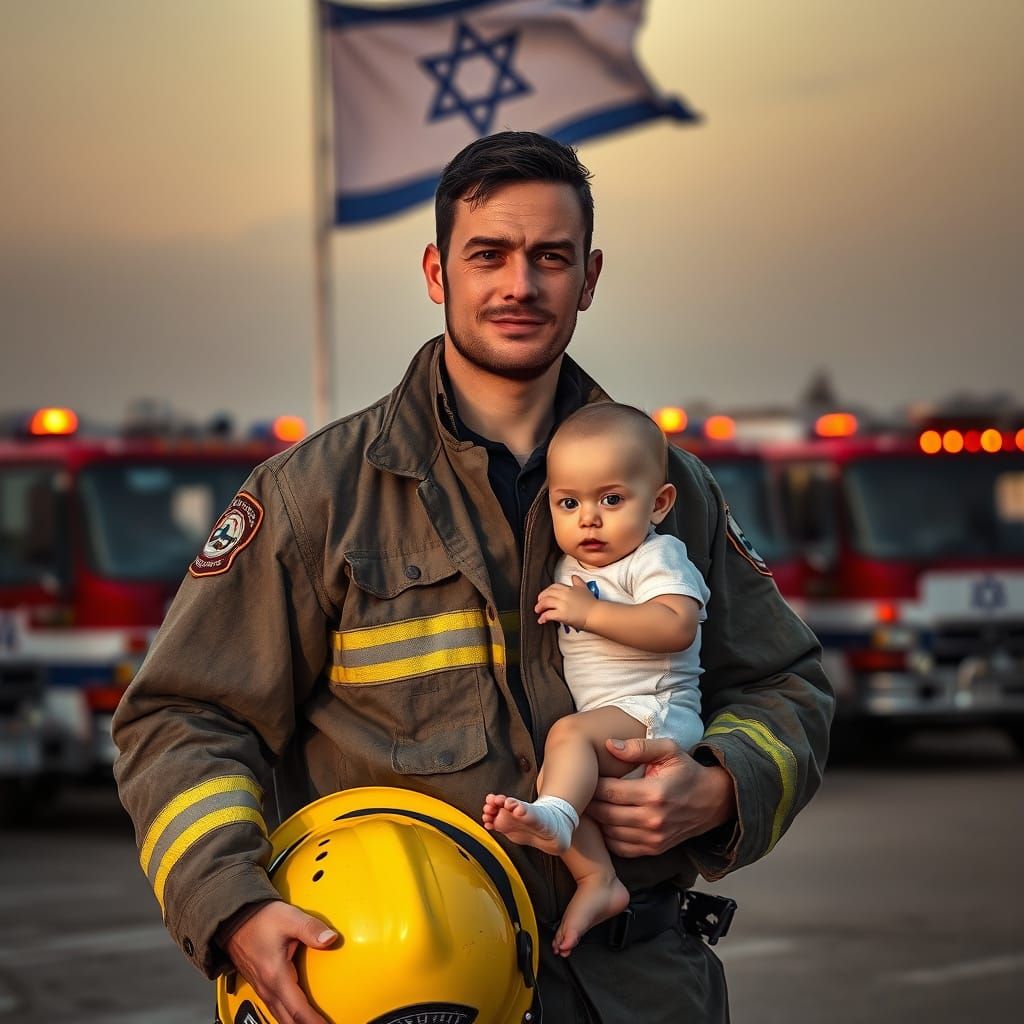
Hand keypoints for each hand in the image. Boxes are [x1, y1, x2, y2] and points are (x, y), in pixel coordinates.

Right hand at [224, 901, 337, 1023]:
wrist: (234, 918)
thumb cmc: (260, 919)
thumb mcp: (289, 918)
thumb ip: (311, 929)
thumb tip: (330, 938)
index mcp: (276, 976)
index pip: (298, 1010)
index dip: (314, 1022)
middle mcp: (267, 987)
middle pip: (289, 1020)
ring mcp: (262, 988)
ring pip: (280, 1017)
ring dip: (296, 1023)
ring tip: (312, 1023)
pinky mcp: (260, 984)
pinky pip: (275, 1009)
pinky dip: (288, 1016)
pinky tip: (295, 1016)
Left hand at [536, 576, 595, 630]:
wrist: (596, 614)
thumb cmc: (592, 605)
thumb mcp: (585, 590)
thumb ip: (578, 583)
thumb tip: (574, 577)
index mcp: (569, 589)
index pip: (554, 587)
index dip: (546, 591)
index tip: (544, 595)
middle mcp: (565, 595)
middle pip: (547, 594)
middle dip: (541, 599)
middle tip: (538, 604)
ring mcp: (563, 604)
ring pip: (545, 602)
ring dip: (539, 607)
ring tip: (538, 611)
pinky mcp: (562, 615)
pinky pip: (548, 614)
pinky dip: (543, 617)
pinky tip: (542, 620)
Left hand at [588, 737, 736, 856]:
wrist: (713, 800)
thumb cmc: (687, 771)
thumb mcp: (669, 750)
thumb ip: (638, 747)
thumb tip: (609, 745)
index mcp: (654, 793)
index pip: (609, 791)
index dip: (592, 784)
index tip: (586, 776)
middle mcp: (653, 819)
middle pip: (606, 814)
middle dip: (589, 802)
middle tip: (580, 791)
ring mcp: (653, 838)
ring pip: (610, 832)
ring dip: (596, 820)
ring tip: (588, 805)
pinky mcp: (654, 849)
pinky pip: (620, 848)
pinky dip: (608, 836)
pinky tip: (604, 821)